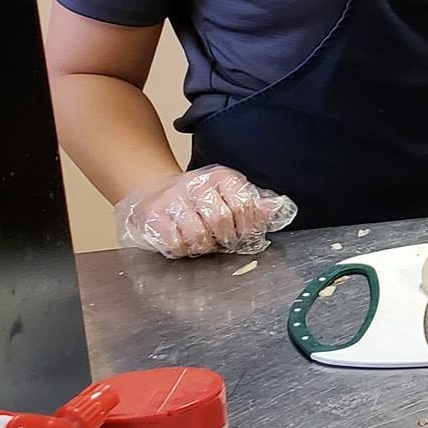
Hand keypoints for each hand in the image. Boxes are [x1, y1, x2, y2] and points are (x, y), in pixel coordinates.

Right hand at [114, 166, 296, 258]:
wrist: (155, 191)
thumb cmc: (199, 199)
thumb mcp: (229, 194)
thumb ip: (253, 204)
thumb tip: (274, 212)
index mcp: (221, 177)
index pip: (243, 204)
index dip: (248, 226)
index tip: (245, 234)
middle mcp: (196, 184)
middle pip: (220, 219)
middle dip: (226, 238)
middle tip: (224, 242)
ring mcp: (172, 199)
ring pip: (197, 233)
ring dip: (205, 246)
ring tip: (206, 244)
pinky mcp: (153, 215)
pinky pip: (174, 242)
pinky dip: (184, 250)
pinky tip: (186, 244)